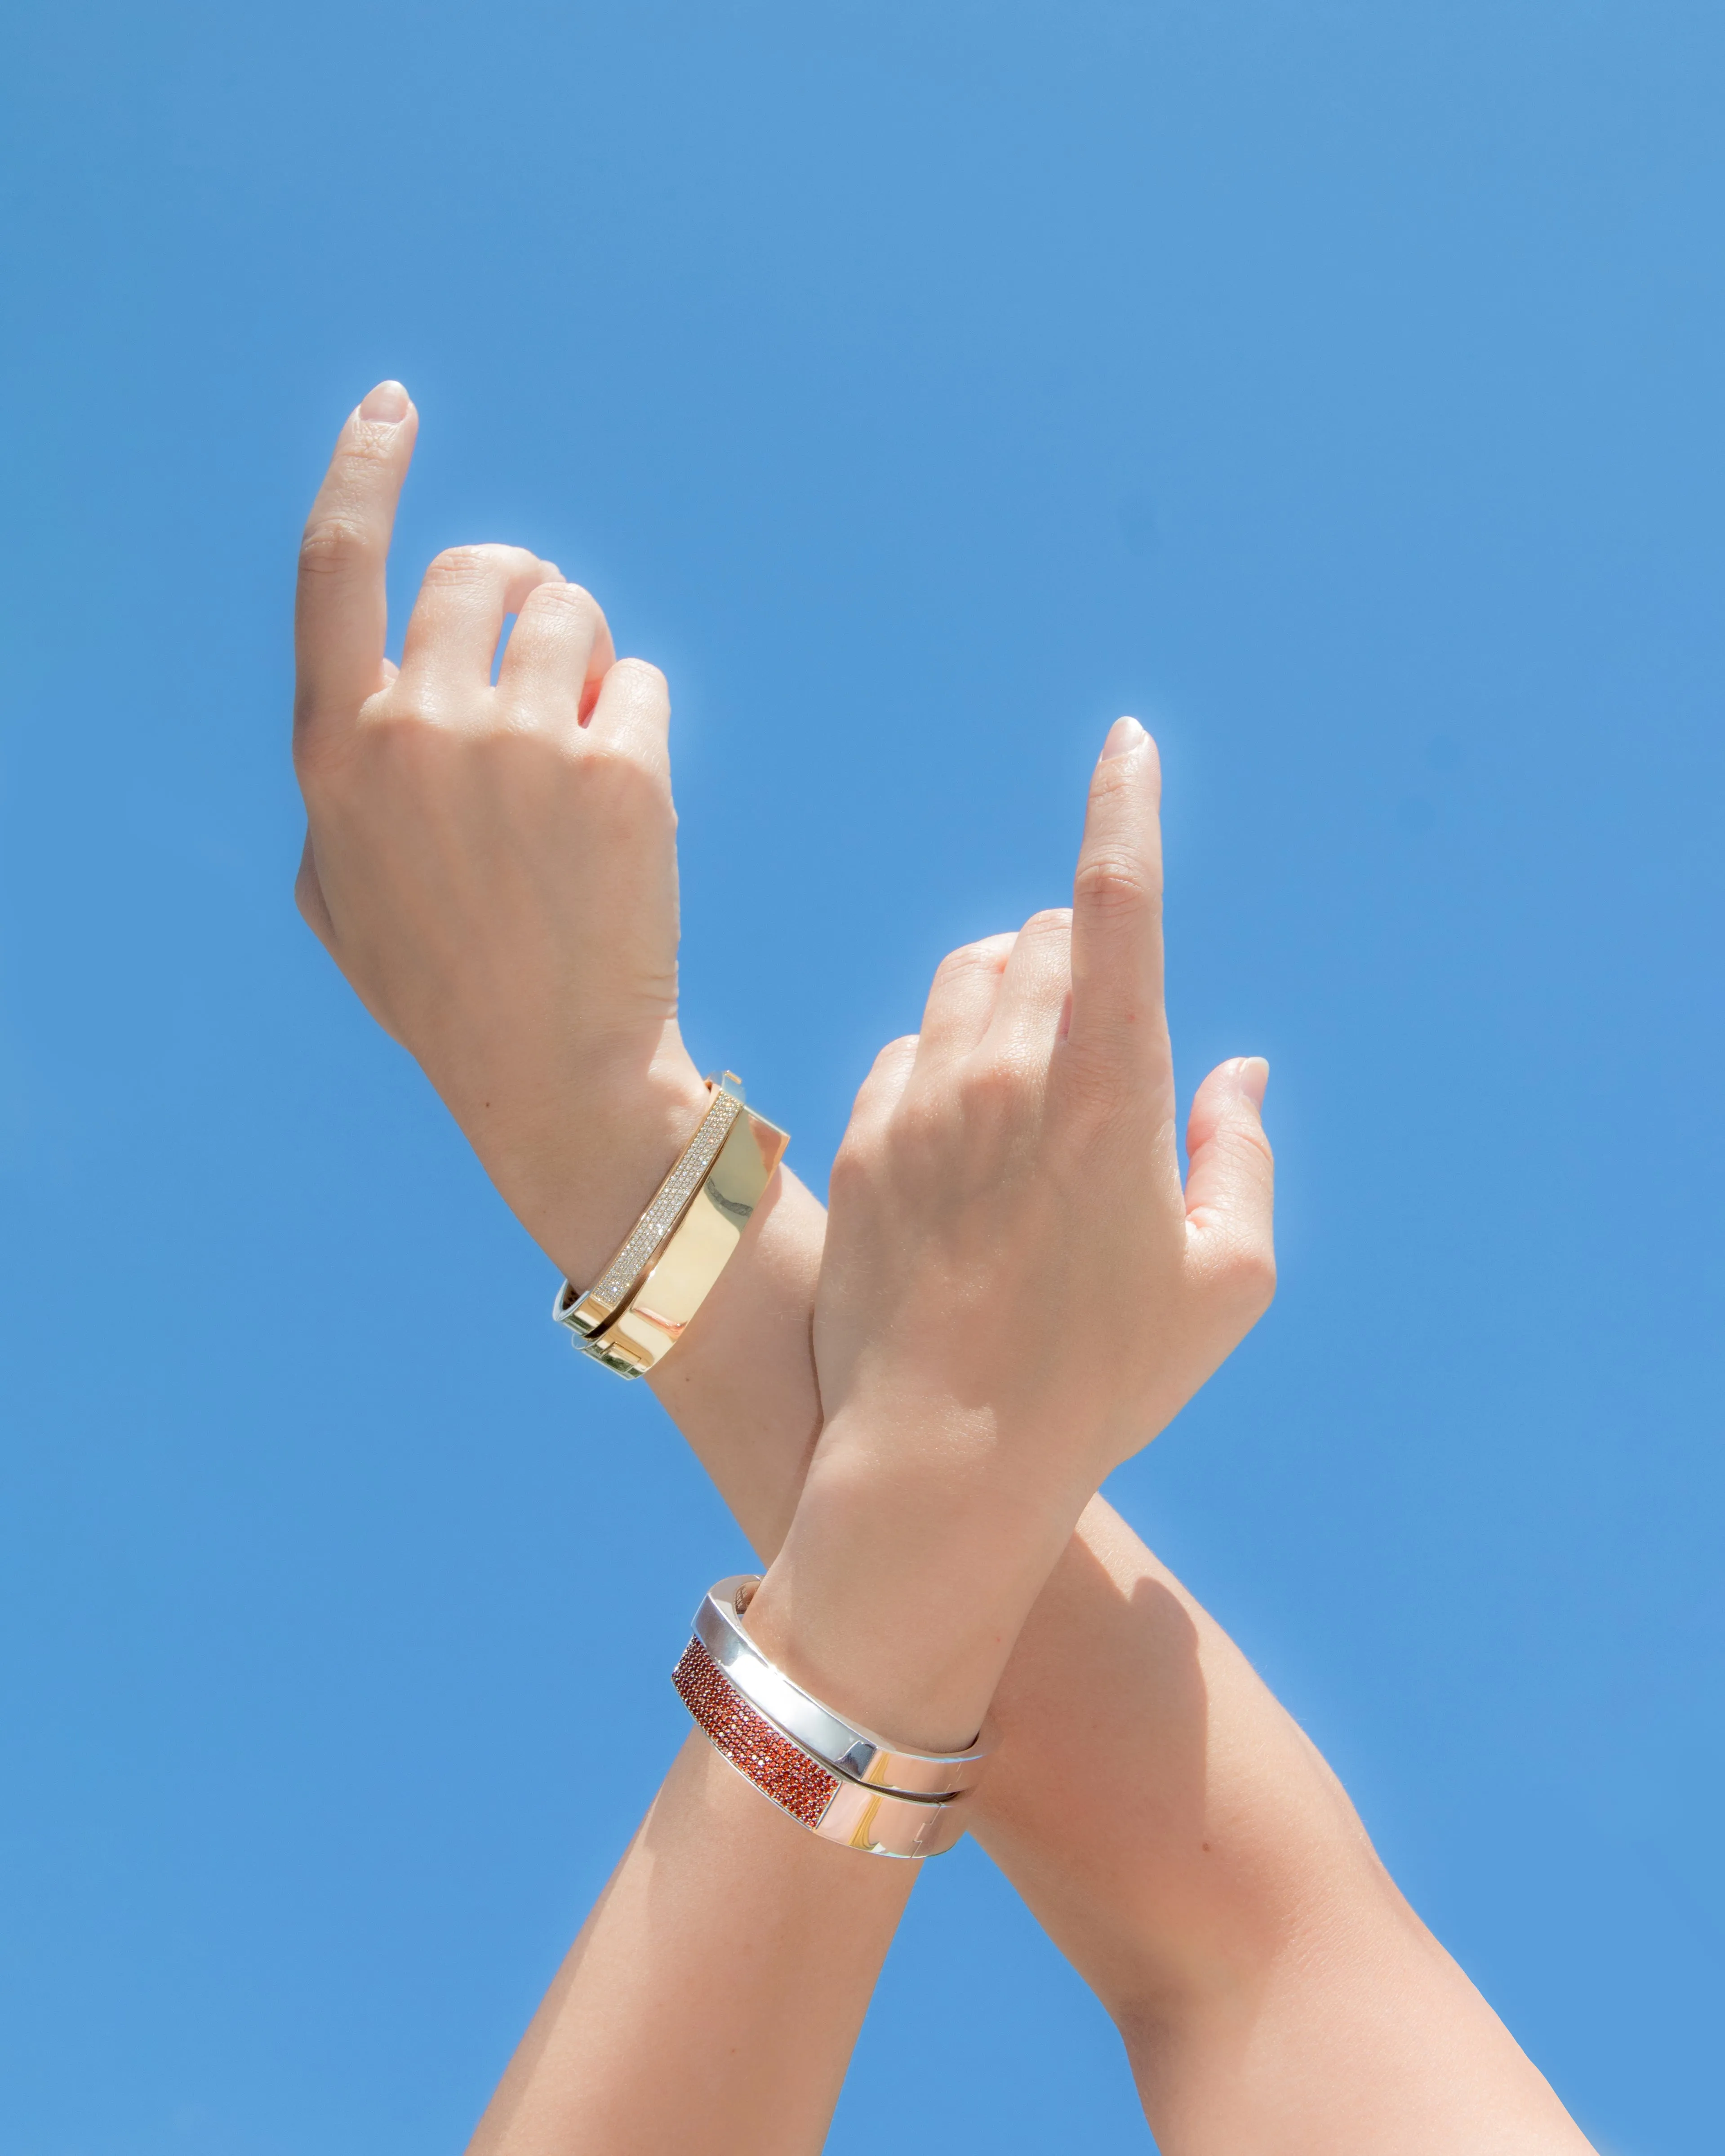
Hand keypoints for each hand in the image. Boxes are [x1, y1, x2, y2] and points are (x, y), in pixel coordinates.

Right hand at [292, 382, 707, 1286]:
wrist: (554, 1074)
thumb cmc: (445, 990)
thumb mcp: (340, 898)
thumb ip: (341, 789)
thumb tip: (367, 706)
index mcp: (338, 751)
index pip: (335, 567)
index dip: (363, 471)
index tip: (393, 408)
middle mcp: (418, 727)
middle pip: (479, 572)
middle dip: (520, 594)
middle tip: (545, 659)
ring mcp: (521, 743)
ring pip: (571, 615)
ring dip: (583, 660)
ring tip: (580, 758)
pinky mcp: (618, 769)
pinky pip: (639, 683)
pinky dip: (635, 723)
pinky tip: (623, 806)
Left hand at [746, 717, 1274, 1745]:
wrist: (947, 1454)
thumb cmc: (1106, 1376)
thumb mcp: (1226, 1281)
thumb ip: (1242, 1155)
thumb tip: (1239, 1073)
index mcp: (1110, 1088)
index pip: (1117, 904)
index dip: (1125, 810)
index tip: (1127, 745)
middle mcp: (1008, 1071)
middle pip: (1039, 938)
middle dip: (1076, 956)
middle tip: (1099, 1041)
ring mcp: (924, 1100)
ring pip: (964, 979)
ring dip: (1007, 996)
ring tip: (1032, 1086)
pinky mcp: (865, 1138)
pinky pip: (906, 1049)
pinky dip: (943, 1063)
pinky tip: (964, 1135)